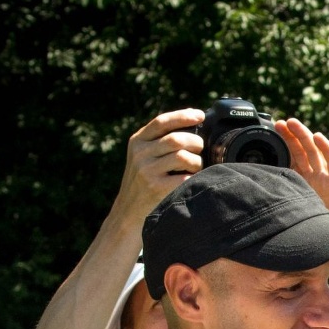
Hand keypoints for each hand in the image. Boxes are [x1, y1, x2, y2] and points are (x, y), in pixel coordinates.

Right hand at [107, 109, 205, 228]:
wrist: (127, 213)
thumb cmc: (143, 182)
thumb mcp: (143, 156)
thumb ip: (160, 140)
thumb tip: (192, 119)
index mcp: (137, 141)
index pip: (162, 122)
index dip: (183, 116)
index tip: (200, 115)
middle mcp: (140, 154)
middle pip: (177, 139)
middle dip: (195, 143)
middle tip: (199, 150)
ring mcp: (147, 171)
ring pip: (183, 157)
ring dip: (196, 162)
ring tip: (194, 168)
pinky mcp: (156, 188)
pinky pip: (185, 177)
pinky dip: (194, 178)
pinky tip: (191, 181)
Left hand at [276, 118, 328, 219]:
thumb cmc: (310, 229)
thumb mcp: (287, 208)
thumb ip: (276, 196)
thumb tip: (252, 188)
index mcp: (302, 181)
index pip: (292, 155)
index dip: (283, 141)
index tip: (271, 130)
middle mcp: (314, 177)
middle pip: (302, 150)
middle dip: (291, 134)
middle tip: (279, 122)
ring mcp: (326, 178)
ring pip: (315, 151)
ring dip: (304, 135)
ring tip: (292, 122)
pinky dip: (326, 148)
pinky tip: (318, 137)